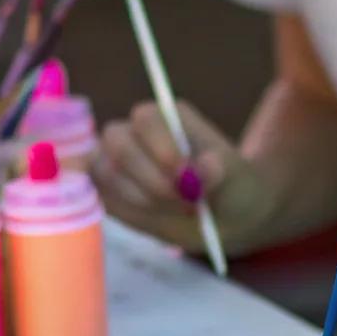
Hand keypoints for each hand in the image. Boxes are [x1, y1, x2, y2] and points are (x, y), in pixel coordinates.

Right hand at [96, 100, 268, 253]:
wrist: (225, 218)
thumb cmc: (232, 187)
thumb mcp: (237, 178)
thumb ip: (221, 170)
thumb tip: (205, 166)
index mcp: (167, 117)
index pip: (145, 118)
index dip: (161, 147)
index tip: (186, 176)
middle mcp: (135, 133)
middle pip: (117, 144)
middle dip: (149, 179)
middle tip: (185, 203)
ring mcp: (116, 162)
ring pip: (105, 174)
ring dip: (141, 200)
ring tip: (179, 210)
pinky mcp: (108, 192)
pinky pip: (99, 198)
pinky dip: (121, 209)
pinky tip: (149, 216)